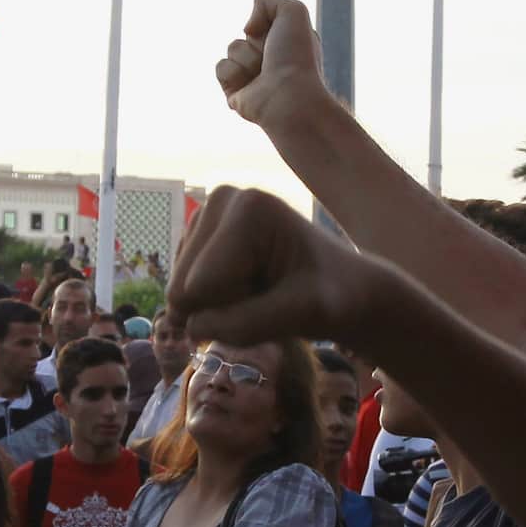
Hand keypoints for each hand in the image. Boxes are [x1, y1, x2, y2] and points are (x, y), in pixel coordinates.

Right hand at [167, 185, 386, 349]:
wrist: (344, 289)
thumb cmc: (332, 298)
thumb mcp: (302, 315)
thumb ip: (245, 323)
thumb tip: (192, 326)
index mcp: (247, 208)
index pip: (200, 287)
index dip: (234, 311)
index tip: (278, 299)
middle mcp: (220, 199)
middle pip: (183, 288)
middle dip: (222, 308)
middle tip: (268, 299)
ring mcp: (208, 216)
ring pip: (181, 292)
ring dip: (219, 307)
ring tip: (261, 293)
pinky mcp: (200, 236)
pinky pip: (185, 290)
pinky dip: (214, 300)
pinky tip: (248, 288)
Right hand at [216, 0, 331, 129]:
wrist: (288, 97)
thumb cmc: (296, 56)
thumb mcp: (292, 11)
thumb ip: (266, 1)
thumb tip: (247, 29)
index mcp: (287, 43)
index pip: (264, 21)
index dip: (268, 24)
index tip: (282, 36)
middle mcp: (271, 60)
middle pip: (246, 34)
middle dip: (255, 41)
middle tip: (271, 57)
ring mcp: (253, 77)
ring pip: (232, 48)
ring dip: (245, 57)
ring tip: (262, 74)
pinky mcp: (235, 92)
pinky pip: (221, 68)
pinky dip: (233, 73)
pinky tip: (249, 86)